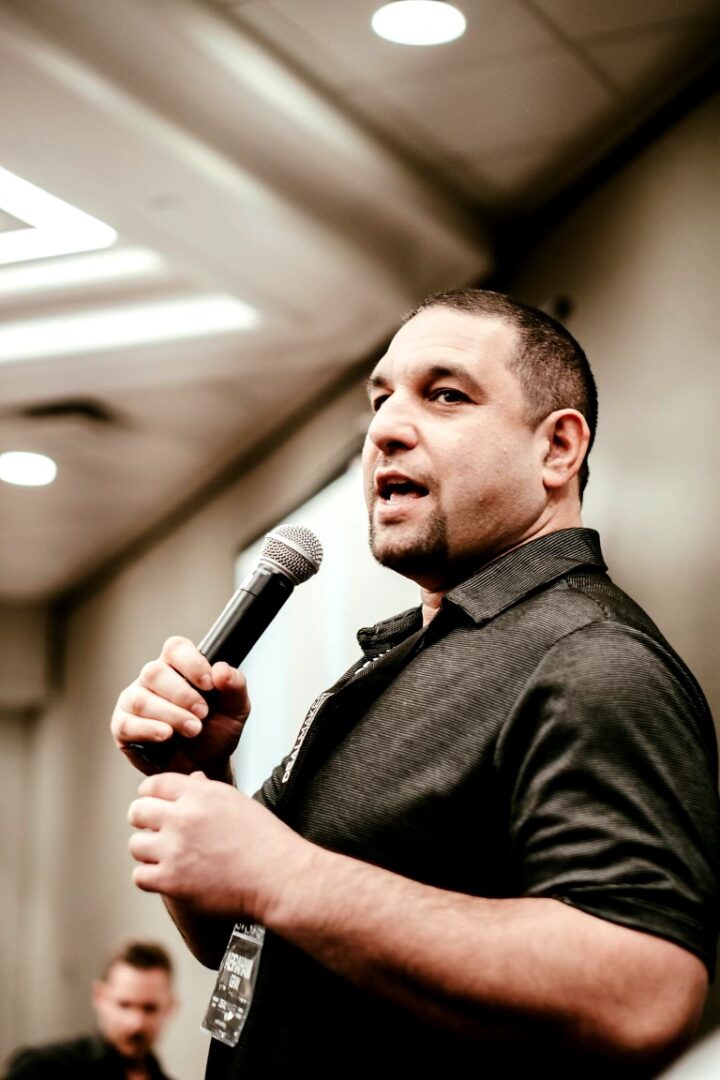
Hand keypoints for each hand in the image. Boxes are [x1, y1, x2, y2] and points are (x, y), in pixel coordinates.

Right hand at [111, 636, 249, 776]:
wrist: (206, 765)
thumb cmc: (217, 731)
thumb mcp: (236, 708)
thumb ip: (235, 685)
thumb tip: (221, 669)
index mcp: (179, 666)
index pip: (176, 648)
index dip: (191, 663)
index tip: (209, 684)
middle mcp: (153, 678)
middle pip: (154, 672)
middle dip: (182, 695)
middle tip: (202, 714)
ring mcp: (134, 700)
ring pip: (142, 699)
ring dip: (171, 714)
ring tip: (192, 730)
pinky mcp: (123, 726)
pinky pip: (128, 723)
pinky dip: (149, 729)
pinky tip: (166, 735)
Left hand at [127, 771, 307, 919]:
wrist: (278, 876)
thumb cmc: (264, 840)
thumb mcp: (236, 802)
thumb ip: (207, 791)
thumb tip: (191, 780)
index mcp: (200, 794)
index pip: (153, 784)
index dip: (150, 795)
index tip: (154, 805)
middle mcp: (183, 817)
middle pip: (137, 811)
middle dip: (144, 821)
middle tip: (156, 832)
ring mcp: (175, 850)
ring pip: (136, 845)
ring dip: (148, 851)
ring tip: (166, 856)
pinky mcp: (171, 881)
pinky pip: (140, 876)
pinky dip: (151, 877)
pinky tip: (169, 875)